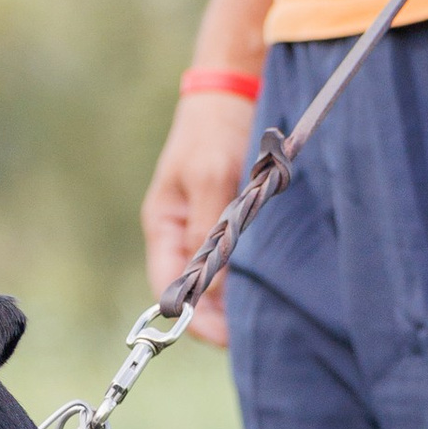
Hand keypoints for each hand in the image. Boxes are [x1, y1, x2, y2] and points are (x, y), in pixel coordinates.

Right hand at [139, 90, 258, 346]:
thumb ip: (211, 230)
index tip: (221, 338)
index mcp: (163, 223)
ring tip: (258, 323)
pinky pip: (232, 258)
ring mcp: (203, 224)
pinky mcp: (227, 217)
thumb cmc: (214, 130)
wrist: (232, 89)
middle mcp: (180, 230)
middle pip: (191, 287)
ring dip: (230, 300)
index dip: (190, 316)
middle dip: (214, 315)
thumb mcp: (210, 177)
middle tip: (247, 339)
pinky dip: (243, 277)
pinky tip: (264, 291)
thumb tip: (215, 283)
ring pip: (213, 277)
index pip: (168, 284)